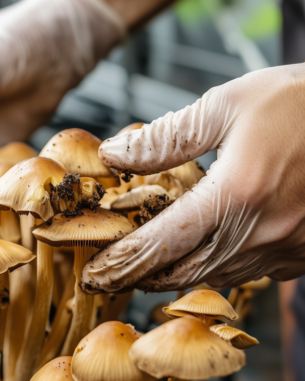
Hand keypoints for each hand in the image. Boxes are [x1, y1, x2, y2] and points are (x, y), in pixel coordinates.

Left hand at [82, 64, 304, 291]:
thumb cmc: (303, 102)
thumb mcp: (229, 104)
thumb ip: (168, 136)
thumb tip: (117, 155)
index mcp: (237, 193)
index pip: (162, 243)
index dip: (124, 262)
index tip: (96, 273)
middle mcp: (264, 231)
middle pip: (186, 272)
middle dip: (145, 278)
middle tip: (115, 275)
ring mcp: (290, 248)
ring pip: (219, 276)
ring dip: (180, 274)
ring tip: (151, 267)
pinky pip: (253, 271)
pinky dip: (221, 267)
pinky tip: (208, 252)